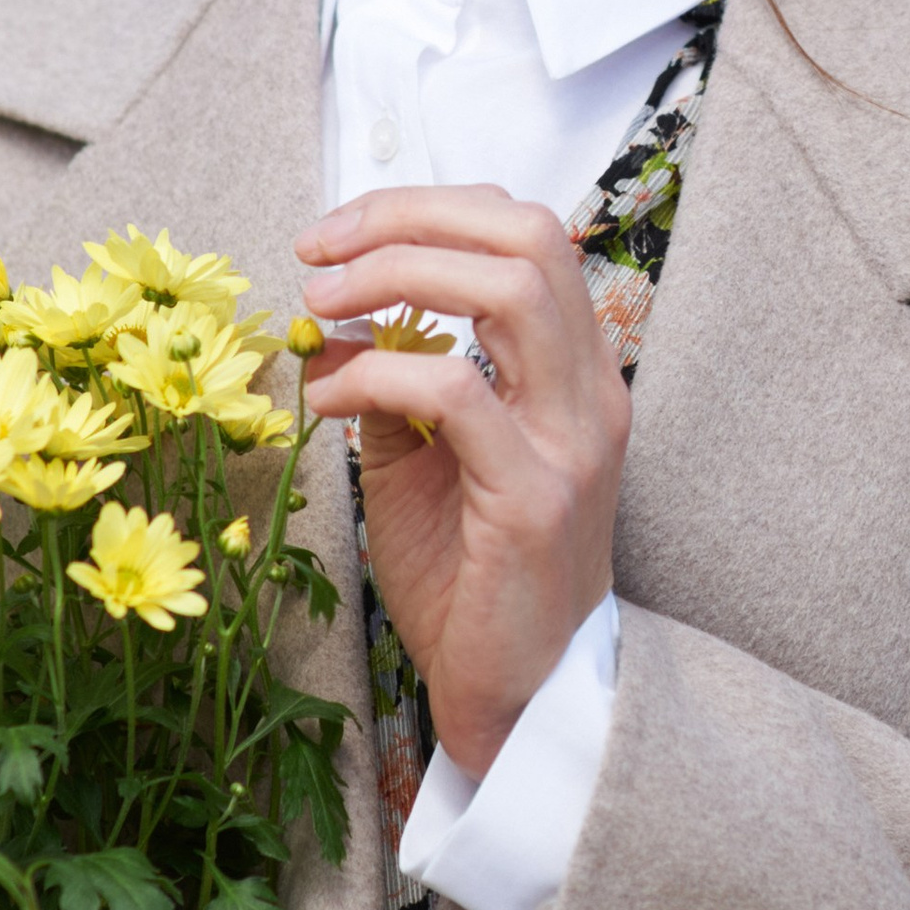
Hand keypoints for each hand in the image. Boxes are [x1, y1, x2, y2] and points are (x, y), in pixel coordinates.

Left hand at [296, 182, 626, 776]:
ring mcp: (572, 441)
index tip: (340, 232)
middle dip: (408, 218)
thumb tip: (331, 323)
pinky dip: (375, 374)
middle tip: (319, 248)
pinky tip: (327, 397)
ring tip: (319, 300)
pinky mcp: (534, 497)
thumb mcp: (421, 464)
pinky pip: (454, 393)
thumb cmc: (471, 583)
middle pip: (524, 234)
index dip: (428, 209)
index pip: (524, 233)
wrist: (516, 700)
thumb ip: (395, 386)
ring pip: (507, 288)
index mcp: (575, 373)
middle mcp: (590, 393)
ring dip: (395, 274)